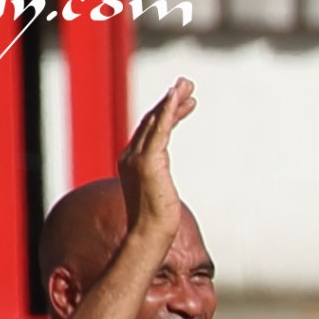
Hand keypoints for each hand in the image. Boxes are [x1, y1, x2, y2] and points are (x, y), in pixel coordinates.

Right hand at [117, 77, 196, 228]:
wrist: (150, 234)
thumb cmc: (155, 221)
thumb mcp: (157, 192)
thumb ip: (156, 177)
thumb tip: (161, 179)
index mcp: (131, 161)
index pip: (150, 130)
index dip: (167, 113)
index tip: (185, 102)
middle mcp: (130, 155)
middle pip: (152, 120)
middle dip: (171, 101)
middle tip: (187, 84)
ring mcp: (138, 157)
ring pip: (156, 120)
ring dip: (173, 99)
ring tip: (188, 84)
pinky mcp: (148, 161)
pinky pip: (160, 128)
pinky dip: (168, 110)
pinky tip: (178, 96)